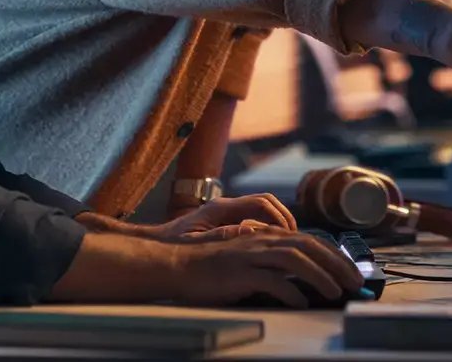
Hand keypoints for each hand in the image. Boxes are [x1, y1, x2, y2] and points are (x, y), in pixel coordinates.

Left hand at [157, 193, 296, 241]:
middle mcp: (225, 206)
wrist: (155, 249)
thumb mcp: (198, 244)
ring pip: (261, 209)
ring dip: (277, 223)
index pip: (261, 203)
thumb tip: (251, 232)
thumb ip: (224, 237)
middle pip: (266, 202)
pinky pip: (253, 219)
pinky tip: (271, 248)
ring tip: (288, 244)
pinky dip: (267, 228)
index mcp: (220, 209)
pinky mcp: (225, 222)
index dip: (280, 217)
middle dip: (284, 218)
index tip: (290, 236)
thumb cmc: (173, 249)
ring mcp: (225, 213)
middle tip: (296, 240)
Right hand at [168, 230, 363, 308]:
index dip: (334, 255)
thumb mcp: (248, 261)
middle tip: (354, 283)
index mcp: (267, 237)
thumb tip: (303, 283)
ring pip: (294, 259)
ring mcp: (251, 254)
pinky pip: (270, 280)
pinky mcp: (238, 272)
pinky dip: (289, 290)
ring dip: (319, 275)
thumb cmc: (213, 268)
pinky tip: (301, 302)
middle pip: (309, 246)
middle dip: (336, 264)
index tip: (351, 272)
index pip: (310, 240)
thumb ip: (273, 266)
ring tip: (335, 292)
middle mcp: (262, 241)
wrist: (178, 265)